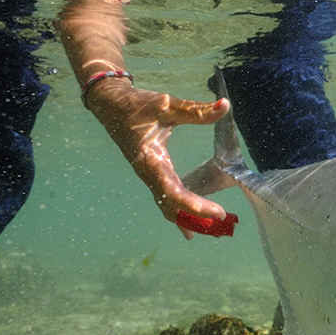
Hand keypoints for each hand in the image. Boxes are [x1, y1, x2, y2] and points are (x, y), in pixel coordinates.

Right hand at [85, 79, 231, 237]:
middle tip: (222, 223)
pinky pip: (166, 199)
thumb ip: (196, 110)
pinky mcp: (152, 175)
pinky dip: (180, 211)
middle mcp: (148, 174)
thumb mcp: (167, 105)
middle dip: (195, 218)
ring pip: (167, 206)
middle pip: (171, 205)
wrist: (111, 107)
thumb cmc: (138, 106)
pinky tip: (190, 225)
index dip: (195, 206)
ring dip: (188, 219)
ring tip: (212, 229)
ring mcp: (149, 176)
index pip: (173, 191)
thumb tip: (224, 106)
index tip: (217, 212)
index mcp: (151, 160)